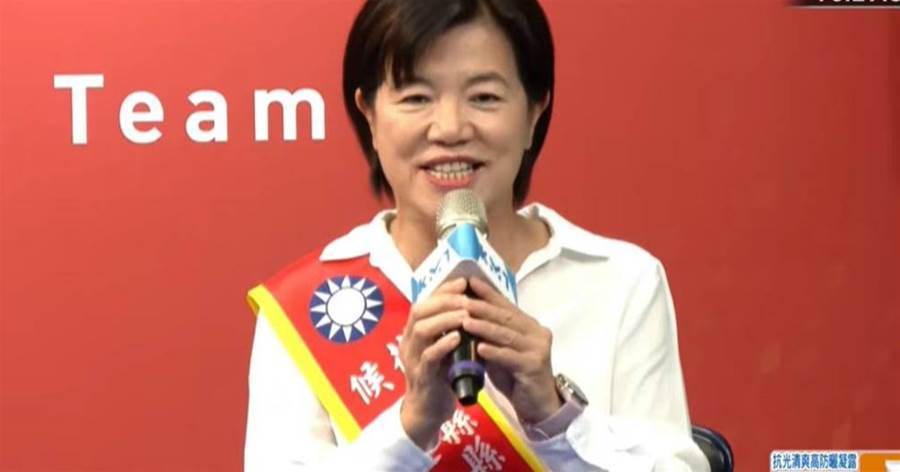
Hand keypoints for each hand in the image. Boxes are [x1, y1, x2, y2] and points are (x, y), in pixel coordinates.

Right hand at [399, 277, 467, 448]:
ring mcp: (412, 359)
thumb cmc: (440, 376)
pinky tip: (458, 338)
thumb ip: (452, 329)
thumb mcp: (445, 348)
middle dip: (444, 300)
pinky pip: (428, 356)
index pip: (424, 302)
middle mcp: (409, 342)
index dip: (443, 290)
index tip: (463, 282)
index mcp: (414, 333)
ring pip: (421, 330)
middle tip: (466, 298)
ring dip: (445, 319)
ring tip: (465, 315)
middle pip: (419, 311)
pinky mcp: (420, 376)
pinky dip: (443, 344)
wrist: (429, 411)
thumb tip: (472, 305)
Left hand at [462, 277, 561, 423]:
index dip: (488, 293)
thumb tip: (464, 317)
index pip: (505, 305)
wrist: (538, 405)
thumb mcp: (501, 351)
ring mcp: (538, 349)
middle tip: (462, 300)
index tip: (469, 281)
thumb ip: (489, 336)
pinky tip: (480, 348)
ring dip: (485, 328)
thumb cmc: (516, 376)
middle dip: (482, 308)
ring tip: (465, 321)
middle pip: (506, 317)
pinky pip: (511, 357)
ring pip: (507, 335)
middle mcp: (536, 332)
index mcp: (528, 325)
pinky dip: (495, 352)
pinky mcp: (535, 366)